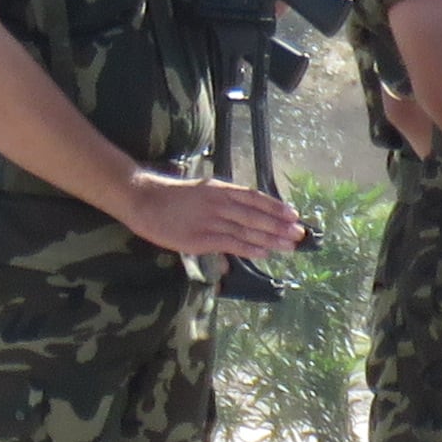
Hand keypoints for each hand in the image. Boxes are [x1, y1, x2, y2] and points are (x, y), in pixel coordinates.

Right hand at [119, 171, 309, 264]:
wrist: (142, 199)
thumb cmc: (168, 197)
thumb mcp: (198, 193)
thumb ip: (218, 205)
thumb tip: (232, 218)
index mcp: (219, 189)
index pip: (254, 197)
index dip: (275, 206)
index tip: (293, 214)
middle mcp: (219, 203)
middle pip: (256, 214)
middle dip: (280, 225)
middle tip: (299, 233)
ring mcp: (211, 220)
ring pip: (248, 230)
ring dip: (271, 238)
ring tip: (290, 245)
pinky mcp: (201, 238)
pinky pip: (231, 243)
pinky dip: (250, 248)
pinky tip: (264, 252)